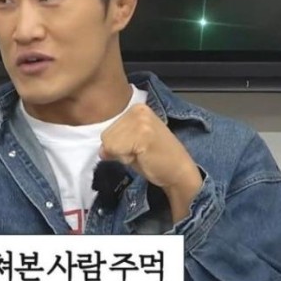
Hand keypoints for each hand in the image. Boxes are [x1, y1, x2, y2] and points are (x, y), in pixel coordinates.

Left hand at [99, 104, 202, 218]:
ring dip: (123, 155)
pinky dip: (126, 159)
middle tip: (140, 153)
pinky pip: (116, 150)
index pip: (107, 129)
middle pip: (106, 136)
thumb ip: (115, 139)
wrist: (179, 172)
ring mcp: (141, 120)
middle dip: (119, 150)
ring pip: (109, 143)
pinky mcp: (142, 134)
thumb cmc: (156, 159)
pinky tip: (143, 157)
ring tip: (142, 154)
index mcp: (136, 108)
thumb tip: (101, 149)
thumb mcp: (132, 143)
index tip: (137, 148)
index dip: (118, 145)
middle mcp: (138, 109)